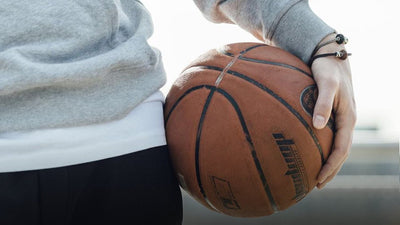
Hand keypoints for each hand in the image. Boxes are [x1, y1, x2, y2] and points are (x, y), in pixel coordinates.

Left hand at [311, 34, 356, 188]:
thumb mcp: (325, 83)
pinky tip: (314, 152)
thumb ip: (322, 103)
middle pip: (342, 152)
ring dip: (330, 162)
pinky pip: (333, 137)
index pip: (341, 149)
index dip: (331, 166)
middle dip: (331, 170)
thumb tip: (317, 126)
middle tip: (317, 185)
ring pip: (338, 146)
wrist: (330, 55)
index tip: (318, 179)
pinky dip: (326, 149)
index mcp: (348, 117)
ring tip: (317, 175)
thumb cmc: (327, 68)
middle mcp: (347, 120)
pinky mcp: (335, 113)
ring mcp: (342, 117)